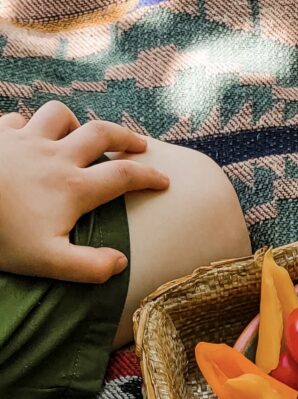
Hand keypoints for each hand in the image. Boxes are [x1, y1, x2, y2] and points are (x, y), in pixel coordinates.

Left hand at [0, 102, 168, 283]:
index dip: (149, 177)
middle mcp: (54, 156)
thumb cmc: (2, 237)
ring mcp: (23, 140)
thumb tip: (120, 262)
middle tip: (140, 146)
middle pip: (100, 133)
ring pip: (59, 115)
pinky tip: (30, 138)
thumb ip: (90, 267)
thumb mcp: (50, 262)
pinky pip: (18, 119)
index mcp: (73, 187)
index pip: (124, 175)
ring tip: (81, 136)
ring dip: (75, 123)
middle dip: (125, 137)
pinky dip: (30, 125)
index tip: (164, 181)